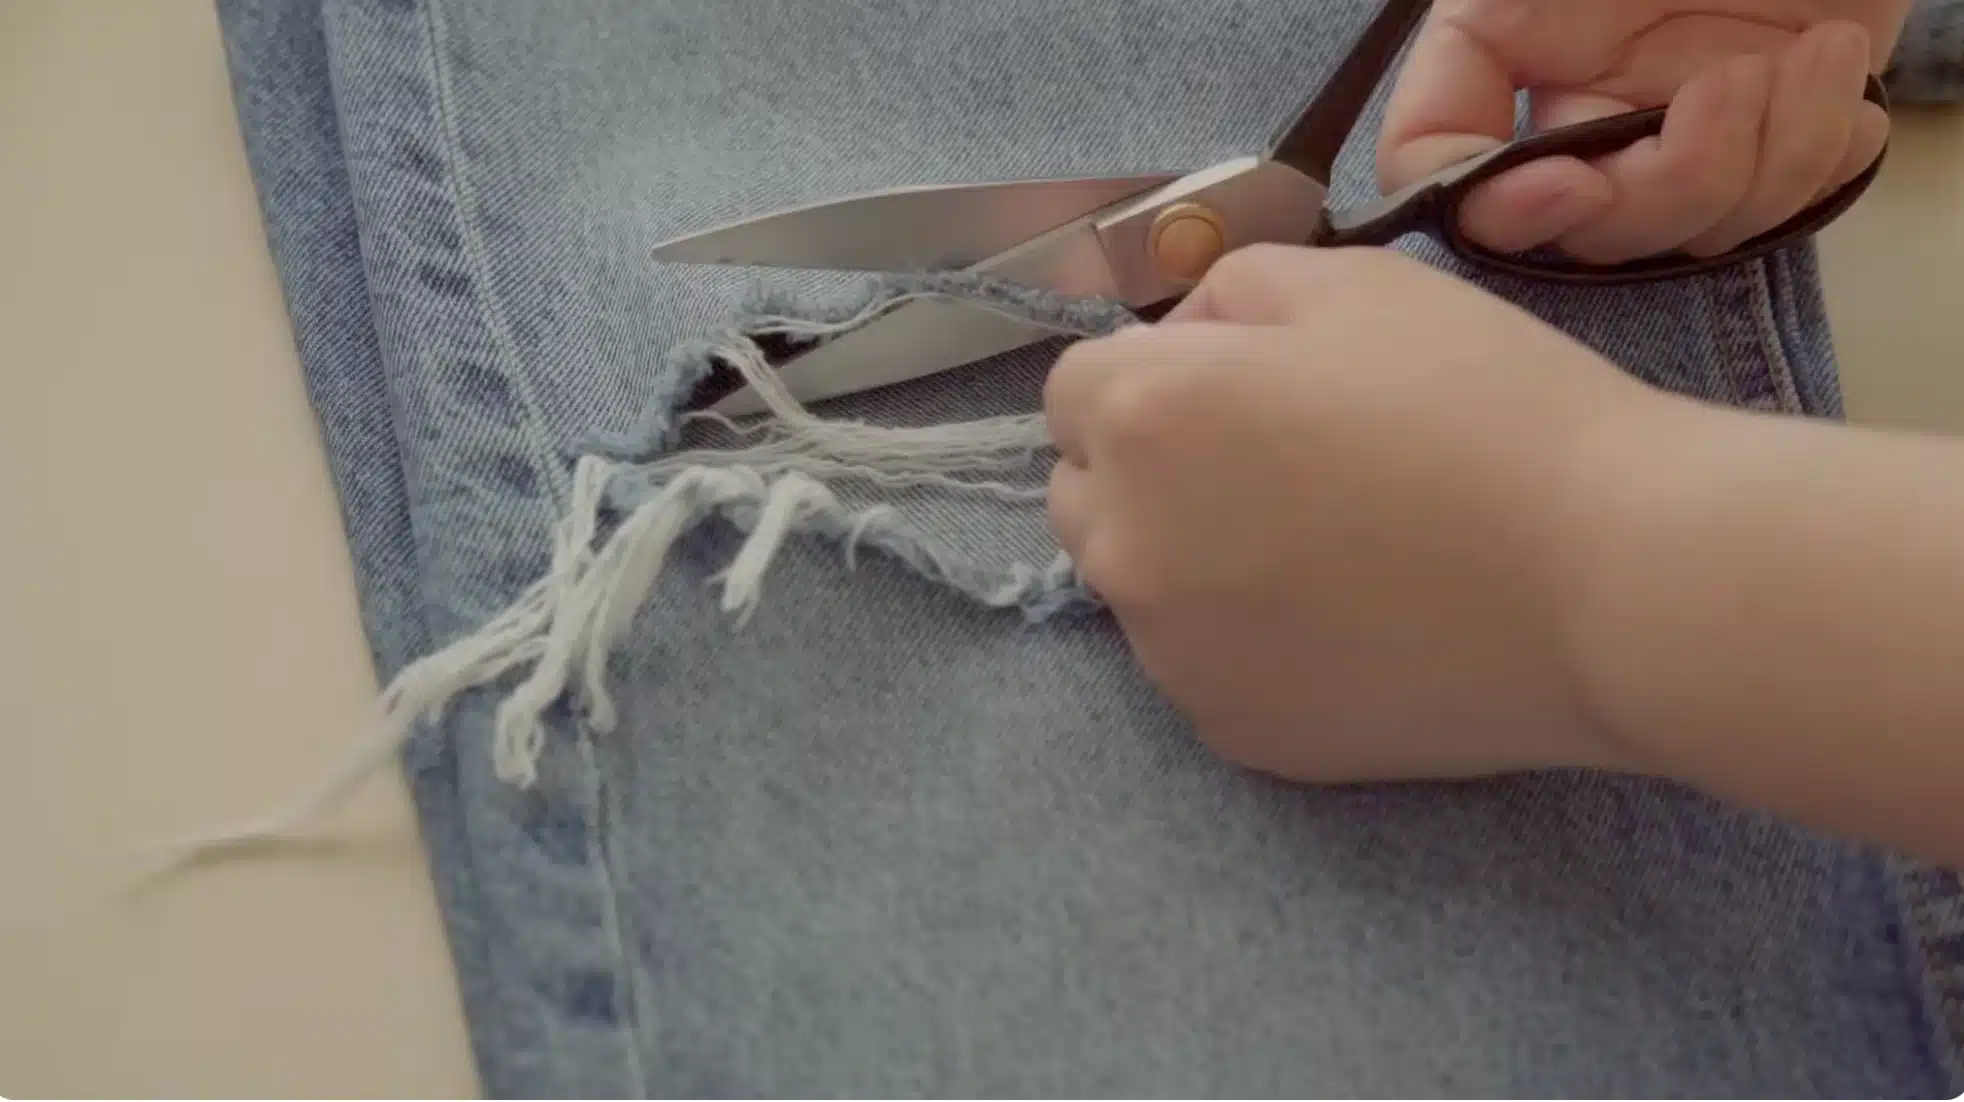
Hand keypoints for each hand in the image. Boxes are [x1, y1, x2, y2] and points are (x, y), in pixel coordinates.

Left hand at [1044, 245, 1677, 781]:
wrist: (1609, 580)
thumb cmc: (1488, 407)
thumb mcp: (1355, 284)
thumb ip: (1229, 292)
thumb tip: (1184, 335)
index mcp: (1140, 417)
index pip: (1073, 388)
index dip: (1153, 373)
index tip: (1239, 387)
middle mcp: (1124, 545)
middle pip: (1087, 494)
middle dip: (1150, 469)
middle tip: (1280, 466)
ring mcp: (1173, 657)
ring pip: (1144, 589)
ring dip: (1195, 560)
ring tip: (1332, 550)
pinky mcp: (1235, 734)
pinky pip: (1205, 669)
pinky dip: (1249, 645)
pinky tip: (1352, 623)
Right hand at [1379, 0, 1910, 261]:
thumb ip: (1484, 32)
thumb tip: (1449, 148)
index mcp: (1513, 43)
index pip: (1441, 169)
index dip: (1503, 209)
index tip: (1577, 183)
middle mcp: (1586, 102)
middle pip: (1590, 230)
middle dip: (1675, 181)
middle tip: (1739, 81)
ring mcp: (1680, 124)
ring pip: (1697, 231)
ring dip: (1774, 151)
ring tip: (1820, 49)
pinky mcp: (1775, 128)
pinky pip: (1791, 202)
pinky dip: (1827, 149)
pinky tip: (1835, 70)